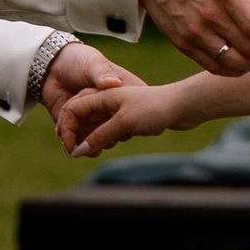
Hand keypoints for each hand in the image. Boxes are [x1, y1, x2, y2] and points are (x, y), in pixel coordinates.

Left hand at [36, 43, 143, 144]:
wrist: (52, 67)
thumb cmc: (79, 60)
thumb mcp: (93, 63)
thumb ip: (102, 73)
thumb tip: (113, 83)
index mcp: (123, 93)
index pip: (131, 114)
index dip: (121, 119)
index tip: (106, 113)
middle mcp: (112, 110)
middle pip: (116, 132)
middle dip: (100, 132)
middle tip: (85, 121)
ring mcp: (97, 121)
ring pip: (100, 142)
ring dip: (87, 140)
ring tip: (74, 131)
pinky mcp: (80, 128)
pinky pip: (83, 144)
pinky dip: (76, 143)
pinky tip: (68, 138)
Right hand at [56, 73, 199, 159]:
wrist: (182, 105)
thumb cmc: (154, 108)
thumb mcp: (124, 123)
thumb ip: (100, 136)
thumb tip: (79, 152)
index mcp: (101, 94)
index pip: (72, 110)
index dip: (67, 129)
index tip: (71, 150)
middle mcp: (105, 99)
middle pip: (79, 118)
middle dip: (76, 136)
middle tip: (77, 155)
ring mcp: (114, 108)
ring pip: (92, 125)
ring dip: (90, 139)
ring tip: (95, 151)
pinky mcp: (125, 117)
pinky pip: (105, 129)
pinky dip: (103, 138)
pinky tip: (112, 144)